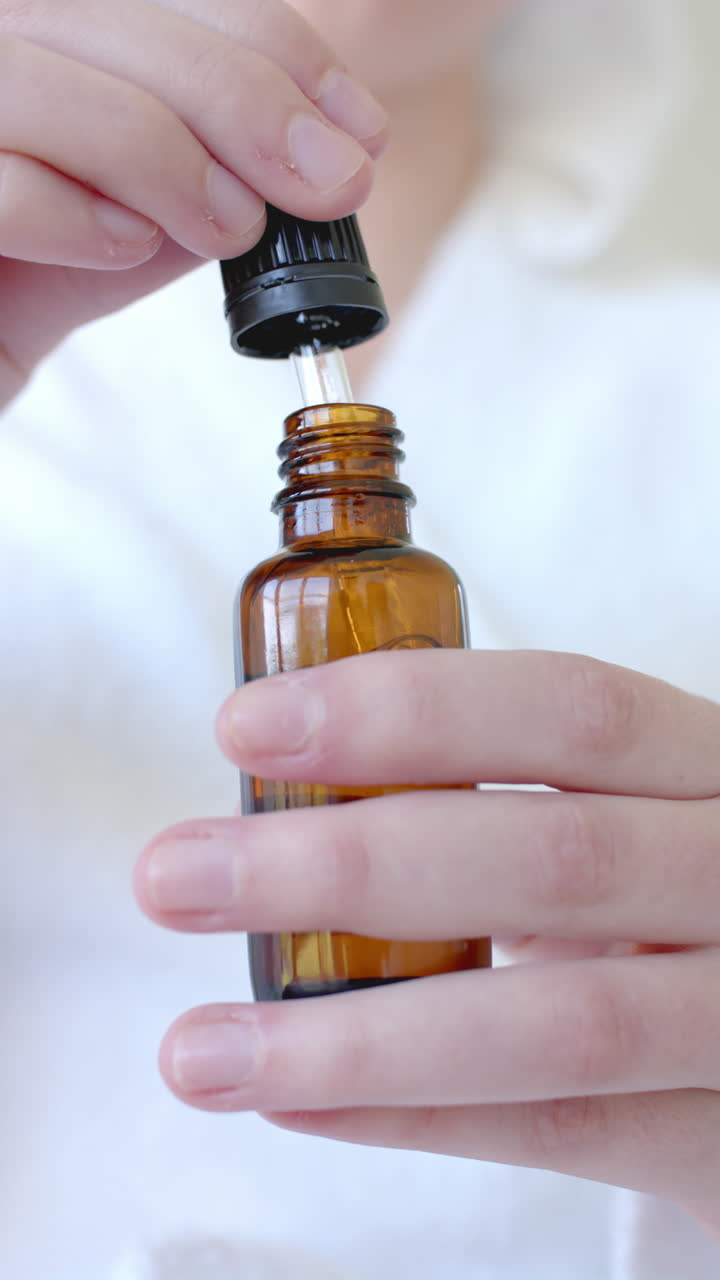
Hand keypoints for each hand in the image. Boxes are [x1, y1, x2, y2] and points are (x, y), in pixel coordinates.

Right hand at [0, 0, 385, 404]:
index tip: (357, 126)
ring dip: (169, 159)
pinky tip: (124, 247)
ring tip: (229, 230)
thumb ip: (189, 181)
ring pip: (55, 88)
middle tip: (331, 182)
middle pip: (117, 22)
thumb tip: (304, 155)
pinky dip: (76, 216)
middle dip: (248, 104)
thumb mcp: (118, 226)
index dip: (273, 47)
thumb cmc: (13, 287)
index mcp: (39, 36)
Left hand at [135, 651, 719, 1232]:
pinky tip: (297, 1103)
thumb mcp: (638, 816)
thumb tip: (299, 799)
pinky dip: (419, 1117)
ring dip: (355, 1034)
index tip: (248, 728)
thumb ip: (517, 800)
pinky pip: (569, 1131)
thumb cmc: (682, 899)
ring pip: (559, 1022)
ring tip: (201, 1051)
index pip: (572, 710)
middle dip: (345, 865)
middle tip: (177, 877)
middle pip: (554, 857)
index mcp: (711, 764)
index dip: (408, 710)